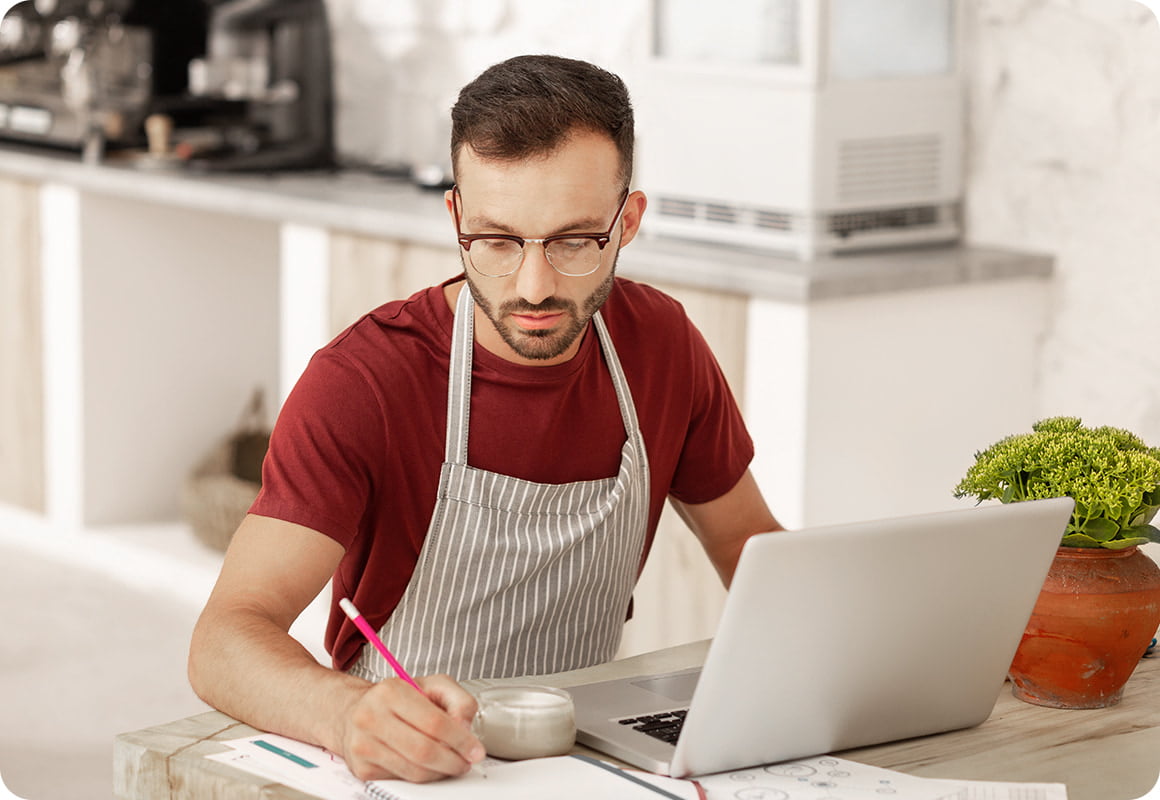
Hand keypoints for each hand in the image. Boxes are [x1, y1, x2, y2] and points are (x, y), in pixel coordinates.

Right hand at [340, 674, 484, 782]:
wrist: (352, 712)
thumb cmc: (395, 699)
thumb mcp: (431, 685)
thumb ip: (458, 699)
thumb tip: (465, 727)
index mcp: (390, 692)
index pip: (434, 722)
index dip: (460, 740)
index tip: (475, 749)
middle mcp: (371, 717)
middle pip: (424, 750)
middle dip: (453, 761)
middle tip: (466, 761)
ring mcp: (363, 745)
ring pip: (414, 771)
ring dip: (440, 772)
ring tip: (451, 764)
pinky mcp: (361, 768)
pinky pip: (401, 779)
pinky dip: (422, 776)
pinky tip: (428, 765)